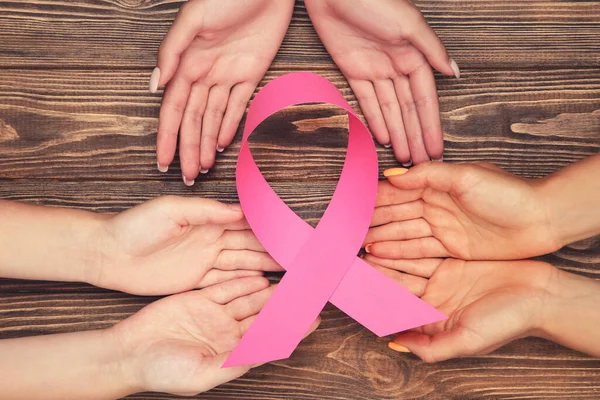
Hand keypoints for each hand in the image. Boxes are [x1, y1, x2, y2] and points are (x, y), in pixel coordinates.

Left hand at [90, 196, 281, 295]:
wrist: (108, 254)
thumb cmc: (135, 226)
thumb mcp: (170, 210)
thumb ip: (205, 211)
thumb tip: (240, 211)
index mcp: (207, 220)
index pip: (245, 223)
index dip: (268, 228)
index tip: (290, 232)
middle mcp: (210, 239)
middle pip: (249, 244)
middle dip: (273, 248)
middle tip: (298, 255)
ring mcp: (203, 260)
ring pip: (241, 262)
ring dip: (264, 265)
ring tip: (288, 270)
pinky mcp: (194, 279)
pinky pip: (225, 279)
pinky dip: (244, 280)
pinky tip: (263, 283)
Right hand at [114, 277, 319, 395]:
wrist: (128, 353)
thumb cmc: (163, 371)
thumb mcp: (201, 373)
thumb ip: (234, 362)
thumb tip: (265, 353)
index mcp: (232, 354)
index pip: (269, 339)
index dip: (292, 329)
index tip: (314, 318)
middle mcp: (228, 333)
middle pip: (265, 316)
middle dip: (286, 305)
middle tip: (308, 291)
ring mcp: (215, 315)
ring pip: (250, 299)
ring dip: (271, 291)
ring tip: (292, 279)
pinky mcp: (201, 299)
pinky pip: (228, 288)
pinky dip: (244, 282)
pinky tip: (262, 276)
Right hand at [151, 0, 294, 184]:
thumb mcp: (193, 19)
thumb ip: (172, 52)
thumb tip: (155, 86)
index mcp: (186, 63)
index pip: (173, 109)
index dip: (167, 136)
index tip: (162, 162)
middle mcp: (204, 73)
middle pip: (193, 120)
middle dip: (188, 149)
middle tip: (186, 177)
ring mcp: (227, 76)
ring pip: (213, 117)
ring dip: (207, 143)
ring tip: (203, 168)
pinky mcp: (250, 74)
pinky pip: (237, 106)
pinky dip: (229, 125)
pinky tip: (222, 144)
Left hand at [305, 0, 458, 164]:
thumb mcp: (409, 24)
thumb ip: (431, 50)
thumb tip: (453, 73)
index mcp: (414, 56)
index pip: (425, 100)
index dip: (431, 126)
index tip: (437, 150)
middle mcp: (397, 66)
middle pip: (408, 110)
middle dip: (416, 137)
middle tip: (421, 164)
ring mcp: (375, 70)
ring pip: (389, 109)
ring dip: (397, 133)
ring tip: (404, 158)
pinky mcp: (353, 70)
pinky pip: (366, 100)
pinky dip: (374, 119)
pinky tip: (383, 138)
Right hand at [364, 163, 561, 260]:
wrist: (541, 220)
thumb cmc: (507, 194)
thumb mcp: (466, 177)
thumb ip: (428, 174)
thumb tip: (392, 174)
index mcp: (436, 185)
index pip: (397, 193)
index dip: (373, 200)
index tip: (350, 207)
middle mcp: (436, 205)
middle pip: (396, 215)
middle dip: (372, 223)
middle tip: (347, 233)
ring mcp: (443, 228)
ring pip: (404, 235)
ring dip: (382, 241)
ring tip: (358, 249)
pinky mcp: (451, 248)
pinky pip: (419, 252)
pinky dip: (399, 254)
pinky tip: (380, 257)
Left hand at [364, 256, 556, 361]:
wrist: (541, 296)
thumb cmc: (507, 322)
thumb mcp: (467, 340)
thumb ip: (430, 347)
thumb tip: (394, 345)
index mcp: (433, 319)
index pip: (395, 307)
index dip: (373, 297)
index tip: (349, 286)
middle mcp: (434, 298)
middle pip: (396, 283)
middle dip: (372, 273)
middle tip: (346, 259)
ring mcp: (443, 277)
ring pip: (406, 263)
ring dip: (384, 254)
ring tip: (358, 244)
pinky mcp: (454, 260)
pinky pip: (424, 249)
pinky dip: (406, 243)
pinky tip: (387, 234)